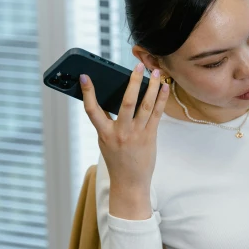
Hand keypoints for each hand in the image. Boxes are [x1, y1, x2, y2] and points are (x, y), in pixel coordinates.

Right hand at [80, 64, 169, 218]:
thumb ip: (107, 121)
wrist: (130, 182)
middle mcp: (121, 132)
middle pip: (127, 102)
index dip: (87, 93)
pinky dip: (160, 99)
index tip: (85, 77)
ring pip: (146, 106)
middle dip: (133, 82)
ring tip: (155, 72)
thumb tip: (113, 98)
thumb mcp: (105, 141)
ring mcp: (137, 135)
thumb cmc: (117, 159)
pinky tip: (163, 87)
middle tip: (138, 65)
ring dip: (152, 87)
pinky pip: (157, 114)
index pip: (92, 110)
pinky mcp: (150, 137)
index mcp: (104, 133)